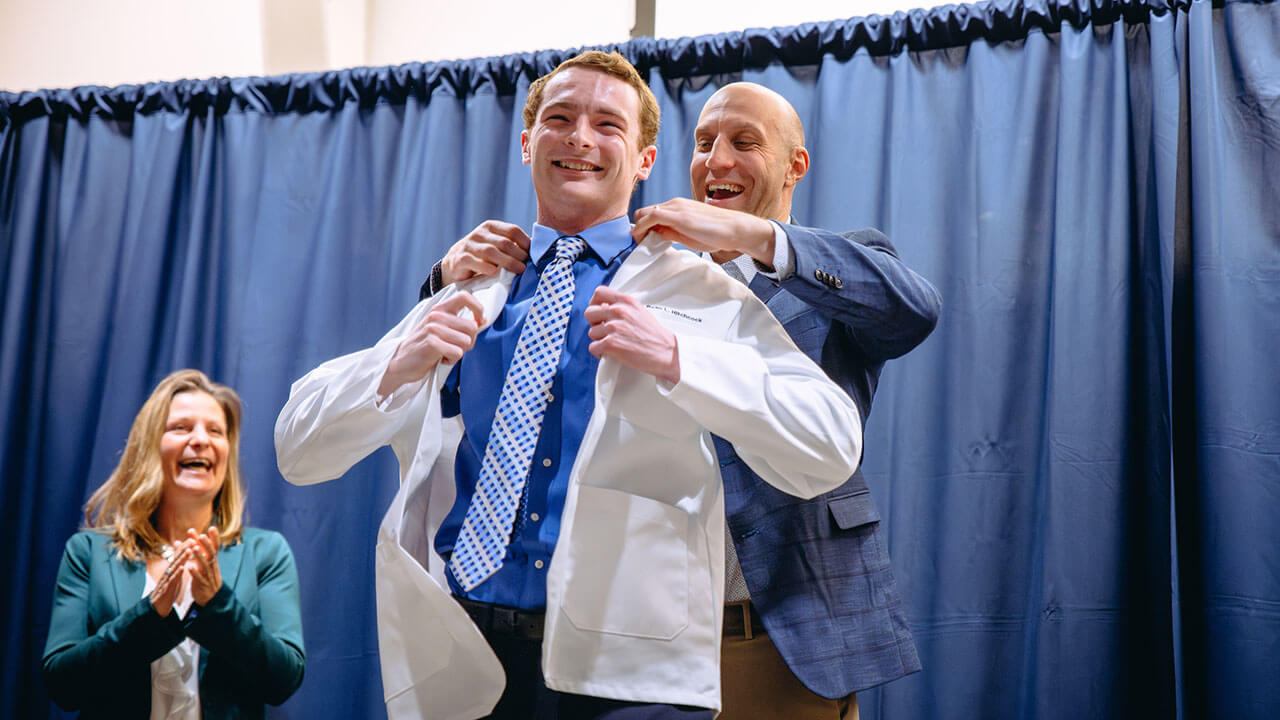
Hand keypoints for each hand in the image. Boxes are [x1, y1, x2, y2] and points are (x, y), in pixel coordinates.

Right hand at [150, 544, 191, 616]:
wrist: (157, 607)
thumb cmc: (167, 591)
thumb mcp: (173, 578)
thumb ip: (177, 568)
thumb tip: (182, 558)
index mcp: (171, 570)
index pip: (178, 557)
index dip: (185, 548)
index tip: (193, 538)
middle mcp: (168, 573)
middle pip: (176, 559)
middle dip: (184, 549)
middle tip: (192, 540)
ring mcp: (167, 580)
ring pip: (175, 567)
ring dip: (182, 559)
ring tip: (189, 551)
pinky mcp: (166, 588)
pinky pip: (172, 580)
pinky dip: (177, 574)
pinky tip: (182, 568)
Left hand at [185, 526, 222, 605]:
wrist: (212, 597)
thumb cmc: (205, 576)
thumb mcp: (201, 563)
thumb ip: (192, 552)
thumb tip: (180, 540)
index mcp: (212, 559)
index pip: (215, 546)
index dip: (214, 537)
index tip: (212, 527)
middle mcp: (212, 565)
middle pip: (211, 553)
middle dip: (206, 544)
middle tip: (202, 535)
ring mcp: (208, 574)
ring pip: (205, 564)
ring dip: (199, 556)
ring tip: (194, 548)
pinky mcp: (202, 584)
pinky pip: (199, 578)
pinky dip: (194, 572)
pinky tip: (189, 567)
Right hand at [380, 291, 485, 395]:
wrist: (400, 362)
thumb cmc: (424, 346)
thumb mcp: (440, 328)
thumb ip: (459, 323)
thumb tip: (482, 320)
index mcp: (440, 309)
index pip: (465, 297)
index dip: (478, 308)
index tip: (478, 322)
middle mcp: (437, 315)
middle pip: (472, 327)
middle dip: (469, 342)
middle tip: (455, 347)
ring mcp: (433, 328)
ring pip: (467, 342)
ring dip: (459, 352)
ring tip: (445, 353)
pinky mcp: (431, 342)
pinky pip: (458, 353)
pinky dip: (451, 360)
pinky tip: (440, 358)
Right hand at [440, 220, 531, 285]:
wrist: (455, 264)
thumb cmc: (482, 257)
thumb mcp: (496, 247)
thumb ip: (511, 246)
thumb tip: (537, 250)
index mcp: (491, 227)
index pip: (512, 230)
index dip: (525, 242)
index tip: (533, 254)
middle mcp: (479, 233)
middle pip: (504, 242)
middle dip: (518, 255)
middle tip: (527, 266)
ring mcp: (469, 245)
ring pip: (491, 252)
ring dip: (508, 262)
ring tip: (519, 270)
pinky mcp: (460, 259)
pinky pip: (475, 262)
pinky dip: (486, 267)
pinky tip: (495, 273)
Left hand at [585, 287, 679, 384]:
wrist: (665, 352)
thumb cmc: (653, 335)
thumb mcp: (639, 311)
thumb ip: (623, 307)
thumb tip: (604, 308)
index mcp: (626, 301)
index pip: (599, 292)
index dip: (594, 302)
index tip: (597, 311)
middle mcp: (619, 311)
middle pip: (589, 312)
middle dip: (594, 323)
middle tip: (603, 331)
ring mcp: (614, 327)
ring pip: (591, 332)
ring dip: (599, 340)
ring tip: (612, 344)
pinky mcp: (611, 343)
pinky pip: (593, 347)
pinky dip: (599, 353)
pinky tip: (609, 353)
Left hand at [632, 197, 775, 265]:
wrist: (735, 229)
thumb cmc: (716, 233)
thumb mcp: (688, 234)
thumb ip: (671, 232)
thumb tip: (655, 235)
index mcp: (677, 207)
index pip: (651, 213)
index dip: (642, 227)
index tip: (642, 242)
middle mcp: (674, 204)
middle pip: (643, 211)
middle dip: (638, 227)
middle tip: (640, 244)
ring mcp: (676, 208)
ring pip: (644, 213)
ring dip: (638, 229)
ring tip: (641, 245)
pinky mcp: (679, 215)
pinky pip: (651, 217)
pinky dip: (642, 228)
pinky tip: (643, 241)